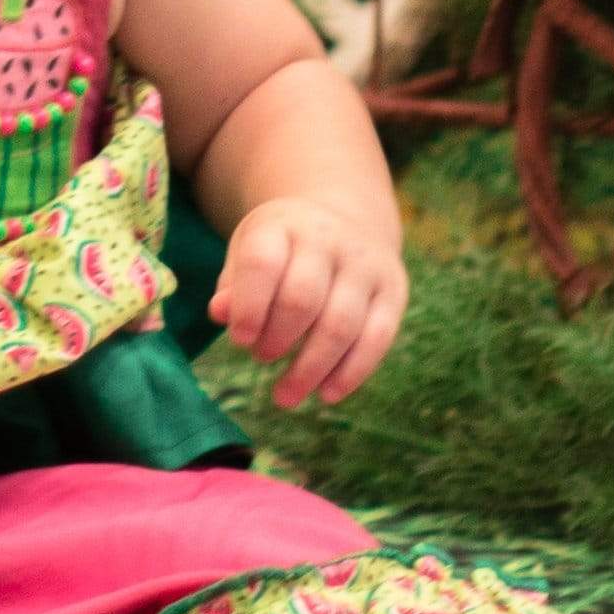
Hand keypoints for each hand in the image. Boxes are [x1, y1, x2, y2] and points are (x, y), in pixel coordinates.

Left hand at [211, 197, 407, 410]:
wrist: (345, 217)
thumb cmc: (285, 247)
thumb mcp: (252, 249)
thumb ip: (234, 284)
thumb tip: (219, 314)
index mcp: (284, 225)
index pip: (263, 263)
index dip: (249, 306)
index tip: (240, 340)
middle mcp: (329, 239)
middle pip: (302, 298)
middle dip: (278, 339)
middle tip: (261, 358)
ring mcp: (365, 264)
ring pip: (340, 325)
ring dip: (310, 369)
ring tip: (284, 396)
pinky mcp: (393, 289)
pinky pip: (377, 338)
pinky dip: (351, 373)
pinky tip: (326, 394)